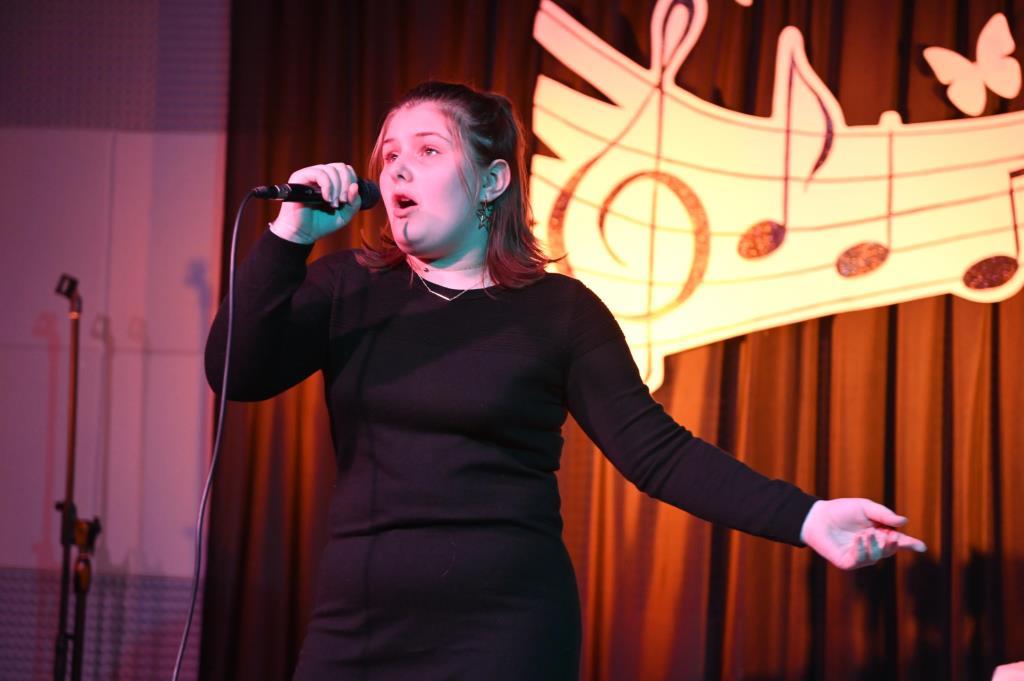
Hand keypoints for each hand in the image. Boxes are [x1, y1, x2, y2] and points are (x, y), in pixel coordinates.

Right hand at [270, 162, 362, 244]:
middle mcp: (320, 174)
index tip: (349, 199)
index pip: (345, 169)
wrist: (303, 233)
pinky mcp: (299, 178)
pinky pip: (318, 173)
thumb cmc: (321, 224)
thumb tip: (355, 186)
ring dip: (337, 188)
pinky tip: (326, 198)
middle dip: (346, 185)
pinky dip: (327, 186)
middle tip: (342, 202)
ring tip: (333, 204)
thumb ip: (354, 202)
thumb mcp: (345, 215)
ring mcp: (309, 175)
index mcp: (330, 180)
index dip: (351, 181)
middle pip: (340, 167)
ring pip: (331, 170)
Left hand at [800, 498, 926, 569]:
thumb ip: (883, 515)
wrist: (817, 517)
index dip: (911, 544)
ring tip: (865, 533)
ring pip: (877, 556)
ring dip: (875, 546)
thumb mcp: (864, 507)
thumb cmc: (841, 511)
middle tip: (890, 536)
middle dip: (893, 544)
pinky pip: (860, 560)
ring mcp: (861, 556)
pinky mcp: (848, 562)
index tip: (922, 547)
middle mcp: (872, 546)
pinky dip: (862, 550)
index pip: (899, 541)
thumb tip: (904, 522)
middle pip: (890, 549)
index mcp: (880, 533)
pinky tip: (857, 539)